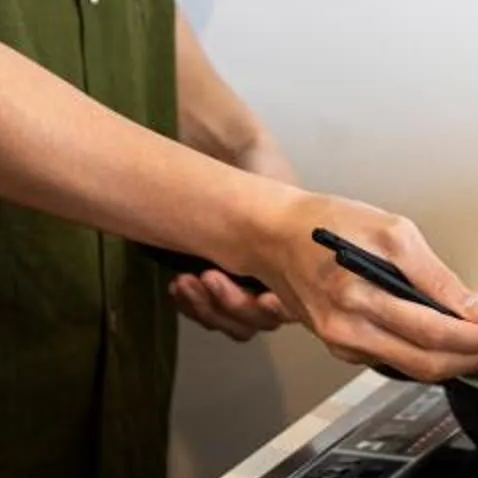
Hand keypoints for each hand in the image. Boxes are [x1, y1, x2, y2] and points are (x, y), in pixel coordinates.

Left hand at [172, 129, 300, 338]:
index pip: (295, 305)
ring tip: (185, 282)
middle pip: (260, 321)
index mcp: (301, 265)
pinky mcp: (215, 288)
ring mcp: (244, 288)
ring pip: (232, 323)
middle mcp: (276, 282)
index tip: (265, 297)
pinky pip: (207, 314)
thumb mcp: (277, 187)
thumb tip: (291, 234)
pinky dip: (191, 306)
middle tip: (209, 276)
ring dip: (208, 308)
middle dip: (234, 305)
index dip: (279, 308)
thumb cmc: (259, 168)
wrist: (227, 154)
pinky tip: (177, 287)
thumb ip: (282, 213)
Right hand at [250, 192, 477, 381]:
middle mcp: (347, 329)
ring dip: (448, 361)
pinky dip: (421, 354)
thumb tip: (472, 308)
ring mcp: (341, 343)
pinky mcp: (339, 347)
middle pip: (424, 363)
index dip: (475, 338)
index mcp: (358, 295)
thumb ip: (434, 275)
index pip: (432, 331)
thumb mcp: (390, 231)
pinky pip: (390, 361)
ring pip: (410, 369)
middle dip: (469, 358)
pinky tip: (437, 339)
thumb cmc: (326, 225)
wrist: (275, 236)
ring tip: (473, 341)